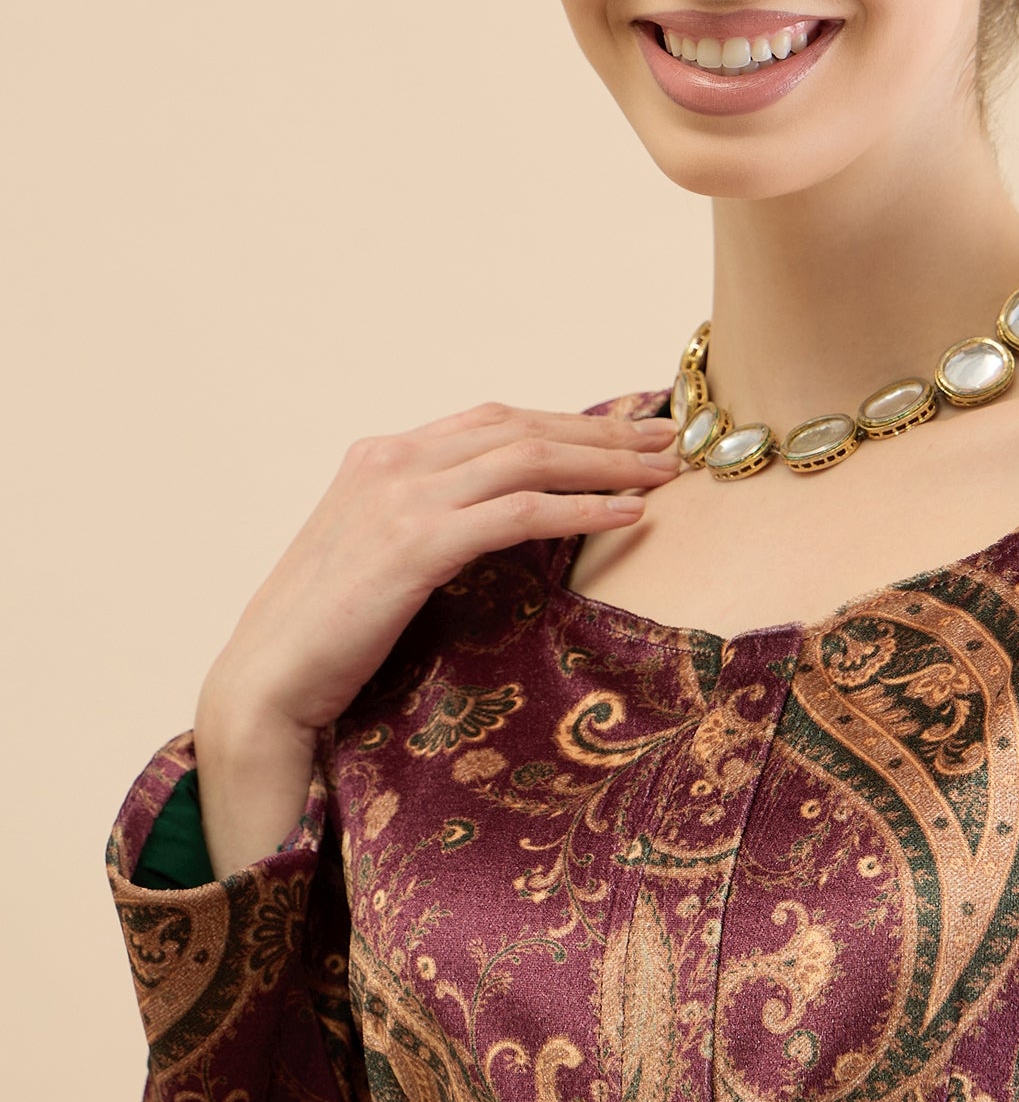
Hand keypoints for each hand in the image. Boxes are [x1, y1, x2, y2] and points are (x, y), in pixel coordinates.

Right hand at [192, 399, 678, 874]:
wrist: (265, 682)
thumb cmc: (327, 633)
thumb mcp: (381, 554)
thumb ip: (433, 520)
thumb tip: (509, 516)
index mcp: (383, 456)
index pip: (494, 420)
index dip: (568, 421)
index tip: (628, 430)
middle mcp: (392, 461)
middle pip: (522, 428)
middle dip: (603, 433)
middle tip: (670, 441)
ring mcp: (400, 498)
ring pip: (528, 458)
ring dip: (607, 462)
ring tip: (665, 472)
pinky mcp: (414, 545)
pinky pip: (520, 513)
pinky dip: (582, 509)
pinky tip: (627, 516)